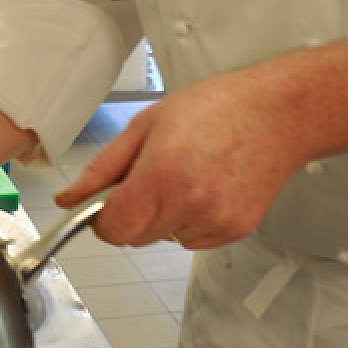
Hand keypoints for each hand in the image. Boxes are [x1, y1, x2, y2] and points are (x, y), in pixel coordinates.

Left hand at [53, 40, 347, 249]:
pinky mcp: (235, 230)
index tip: (107, 202)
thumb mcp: (146, 125)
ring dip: (164, 216)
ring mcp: (216, 221)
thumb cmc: (216, 108)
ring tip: (187, 174)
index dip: (101, 218)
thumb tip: (69, 200)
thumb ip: (103, 169)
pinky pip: (193, 238)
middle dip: (132, 213)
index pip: (112, 230)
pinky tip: (207, 186)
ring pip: (164, 238)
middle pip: (135, 237)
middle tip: (151, 175)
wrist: (278, 114)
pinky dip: (190, 220)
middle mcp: (189, 204)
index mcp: (162, 175)